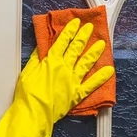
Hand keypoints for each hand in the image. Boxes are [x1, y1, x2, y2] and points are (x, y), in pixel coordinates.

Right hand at [0, 18, 113, 136]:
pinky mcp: (77, 94)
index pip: (62, 42)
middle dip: (83, 37)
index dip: (69, 31)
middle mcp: (65, 68)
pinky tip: (109, 71)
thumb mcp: (27, 73)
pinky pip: (91, 85)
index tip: (76, 23)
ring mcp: (73, 81)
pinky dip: (101, 78)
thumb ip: (36, 60)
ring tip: (102, 44)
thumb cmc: (27, 94)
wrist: (33, 113)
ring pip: (86, 63)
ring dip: (94, 53)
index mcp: (51, 62)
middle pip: (76, 49)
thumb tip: (42, 48)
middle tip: (90, 28)